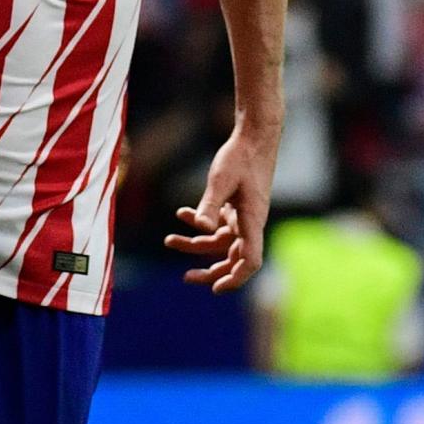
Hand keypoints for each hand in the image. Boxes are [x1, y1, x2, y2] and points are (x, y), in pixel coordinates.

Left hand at [164, 125, 275, 292]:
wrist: (254, 134)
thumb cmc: (241, 156)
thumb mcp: (221, 179)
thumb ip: (210, 204)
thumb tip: (201, 229)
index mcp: (252, 221)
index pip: (250, 261)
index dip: (235, 278)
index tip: (215, 288)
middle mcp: (250, 223)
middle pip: (233, 258)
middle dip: (210, 270)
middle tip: (187, 278)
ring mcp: (244, 215)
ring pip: (220, 241)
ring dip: (196, 244)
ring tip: (169, 240)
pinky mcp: (237, 205)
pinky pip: (218, 224)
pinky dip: (200, 222)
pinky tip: (181, 214)